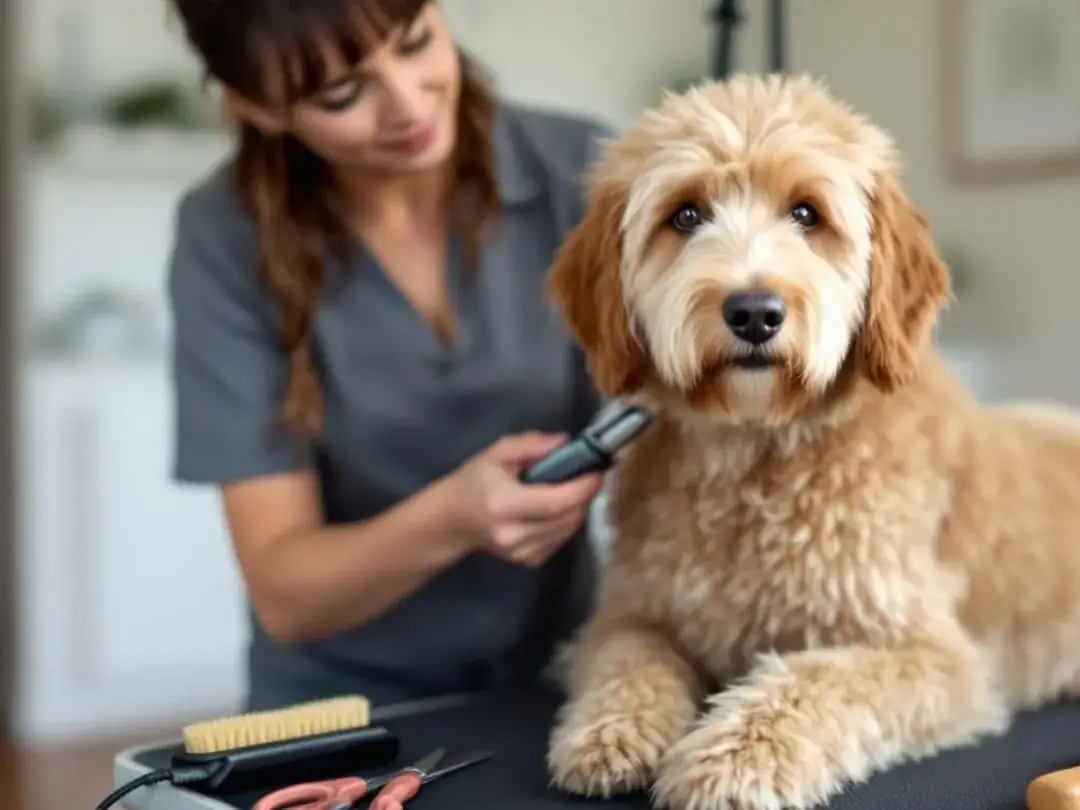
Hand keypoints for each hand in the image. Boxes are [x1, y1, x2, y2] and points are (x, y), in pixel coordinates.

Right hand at [452, 432, 603, 565]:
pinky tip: (553, 510)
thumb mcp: (497, 453)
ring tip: (569, 490)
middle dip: (584, 496)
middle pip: (568, 517)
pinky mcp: (529, 561)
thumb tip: (565, 442)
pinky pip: (561, 540)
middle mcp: (514, 534)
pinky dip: (565, 523)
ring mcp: (522, 552)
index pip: (557, 502)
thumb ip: (531, 445)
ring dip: (577, 509)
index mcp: (505, 504)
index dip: (583, 488)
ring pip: (569, 530)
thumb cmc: (475, 482)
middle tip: (585, 476)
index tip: (596, 471)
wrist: (453, 519)